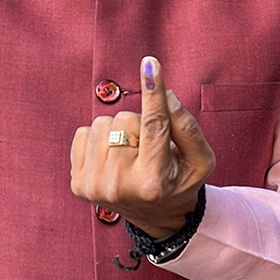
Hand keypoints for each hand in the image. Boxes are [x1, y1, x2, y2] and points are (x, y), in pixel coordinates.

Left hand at [70, 56, 214, 236]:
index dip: (154, 92)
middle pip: (126, 119)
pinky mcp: (78, 184)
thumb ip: (188, 127)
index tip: (150, 63)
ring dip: (118, 131)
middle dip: (138, 124)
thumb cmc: (180, 180)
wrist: (155, 216)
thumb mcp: (201, 160)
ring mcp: (95, 186)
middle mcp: (121, 185)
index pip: (154, 125)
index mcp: (154, 180)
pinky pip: (83, 132)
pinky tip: (112, 159)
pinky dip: (99, 139)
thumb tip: (165, 96)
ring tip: (130, 155)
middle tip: (148, 149)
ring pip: (102, 123)